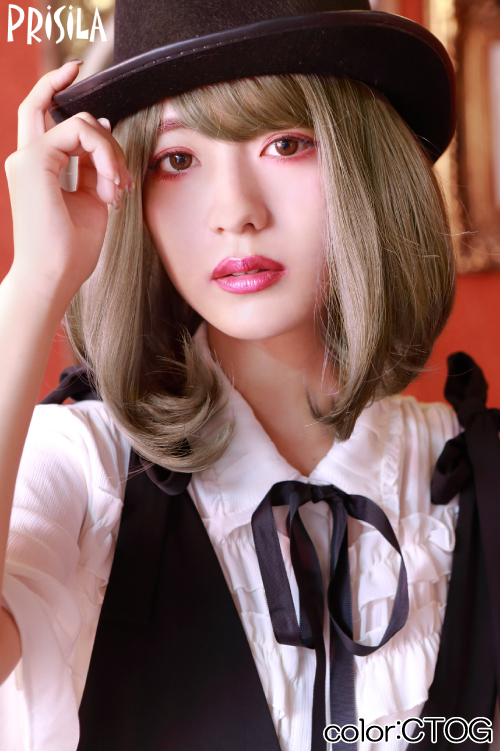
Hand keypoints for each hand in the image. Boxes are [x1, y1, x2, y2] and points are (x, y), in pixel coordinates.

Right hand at [4, 62, 131, 310]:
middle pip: (47, 104)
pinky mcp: (35, 161)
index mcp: (38, 168)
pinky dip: (106, 156)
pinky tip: (110, 187)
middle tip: (119, 174)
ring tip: (118, 191)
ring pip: (79, 122)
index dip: (60, 91)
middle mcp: (27, 158)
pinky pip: (80, 132)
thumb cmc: (71, 251)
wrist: (53, 278)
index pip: (46, 117)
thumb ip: (95, 167)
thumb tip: (104, 129)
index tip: (79, 71)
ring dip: (111, 152)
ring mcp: (27, 158)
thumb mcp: (91, 201)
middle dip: (89, 114)